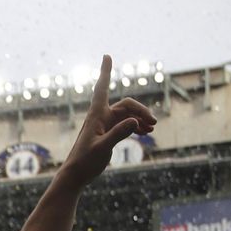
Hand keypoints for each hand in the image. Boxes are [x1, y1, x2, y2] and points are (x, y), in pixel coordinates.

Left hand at [57, 55, 156, 187]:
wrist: (76, 175)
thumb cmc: (85, 161)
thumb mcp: (102, 148)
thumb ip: (118, 134)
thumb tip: (134, 121)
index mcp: (97, 115)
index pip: (102, 88)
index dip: (106, 72)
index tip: (107, 55)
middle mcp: (101, 116)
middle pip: (126, 105)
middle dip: (141, 111)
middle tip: (153, 122)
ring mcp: (105, 125)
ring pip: (127, 115)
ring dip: (140, 119)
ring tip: (152, 128)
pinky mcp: (108, 134)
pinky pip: (125, 125)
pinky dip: (135, 126)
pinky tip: (145, 133)